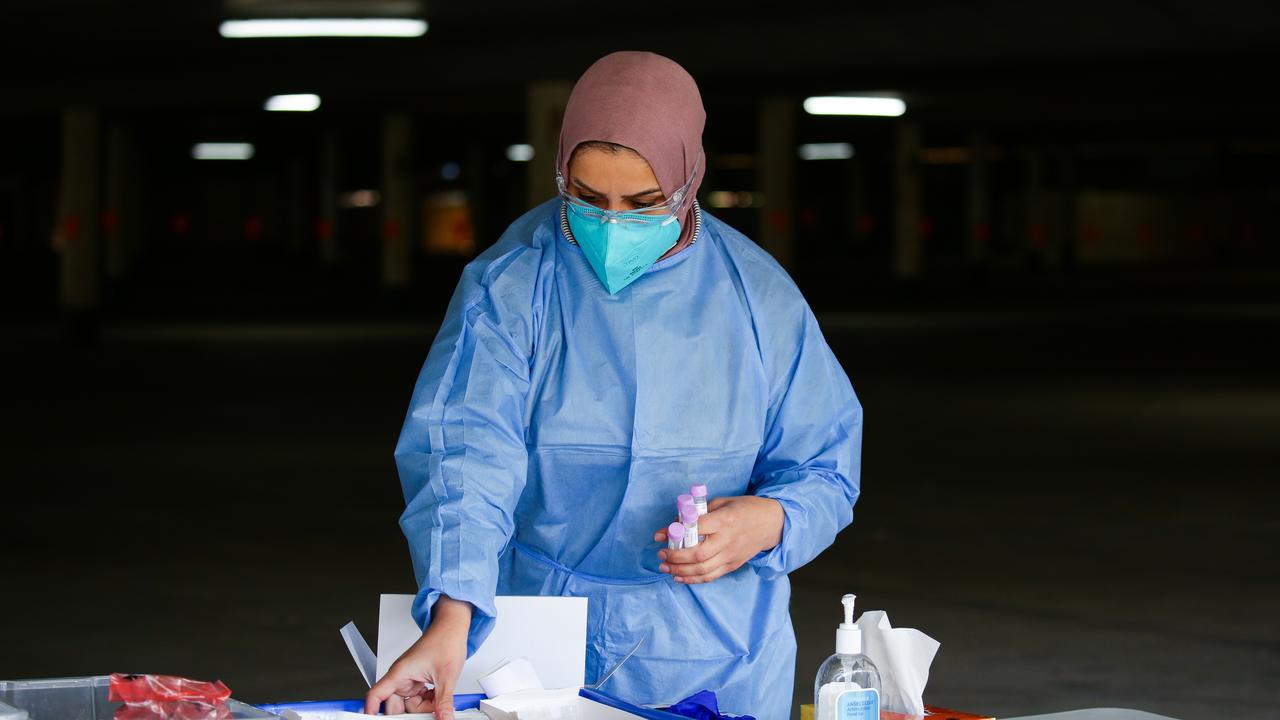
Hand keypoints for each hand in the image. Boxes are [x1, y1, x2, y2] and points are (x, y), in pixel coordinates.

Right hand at [365, 596, 470, 716]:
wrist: (452, 628)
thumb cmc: (445, 640)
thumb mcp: (447, 676)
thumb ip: (443, 701)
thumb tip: (443, 718)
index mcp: (401, 672)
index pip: (376, 694)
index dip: (371, 709)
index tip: (371, 719)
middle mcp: (401, 677)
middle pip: (395, 705)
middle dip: (411, 713)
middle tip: (427, 713)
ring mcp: (409, 680)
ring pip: (409, 705)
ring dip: (423, 707)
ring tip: (438, 699)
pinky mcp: (418, 681)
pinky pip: (418, 699)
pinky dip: (428, 701)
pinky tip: (438, 695)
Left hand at [653, 496, 783, 583]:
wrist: (772, 524)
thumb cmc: (745, 509)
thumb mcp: (723, 502)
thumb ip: (701, 512)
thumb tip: (676, 522)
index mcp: (724, 520)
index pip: (697, 529)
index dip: (676, 533)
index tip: (660, 535)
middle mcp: (727, 540)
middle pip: (698, 554)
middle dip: (675, 557)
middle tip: (661, 555)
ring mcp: (731, 555)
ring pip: (703, 569)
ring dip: (680, 571)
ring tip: (665, 567)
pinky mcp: (733, 565)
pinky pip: (711, 576)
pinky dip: (693, 579)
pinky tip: (679, 577)